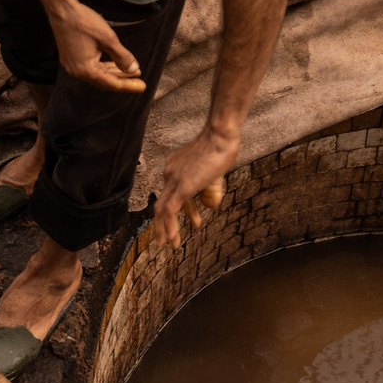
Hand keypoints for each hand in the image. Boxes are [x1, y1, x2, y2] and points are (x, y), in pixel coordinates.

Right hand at [49, 0, 145, 90]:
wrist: (62, 9)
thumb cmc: (84, 22)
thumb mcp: (108, 39)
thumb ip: (122, 57)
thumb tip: (134, 69)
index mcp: (85, 69)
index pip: (111, 83)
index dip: (128, 85)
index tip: (143, 86)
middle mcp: (76, 71)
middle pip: (104, 81)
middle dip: (122, 79)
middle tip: (139, 80)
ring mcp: (71, 65)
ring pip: (97, 74)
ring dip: (113, 72)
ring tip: (130, 70)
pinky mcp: (70, 58)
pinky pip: (90, 67)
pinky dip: (103, 66)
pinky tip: (113, 63)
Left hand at [150, 127, 238, 244]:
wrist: (220, 137)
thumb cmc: (221, 149)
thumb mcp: (214, 173)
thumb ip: (209, 190)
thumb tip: (209, 206)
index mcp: (174, 167)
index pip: (171, 194)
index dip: (179, 210)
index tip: (192, 221)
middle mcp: (169, 173)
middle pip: (161, 203)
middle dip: (163, 224)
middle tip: (164, 240)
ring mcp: (173, 180)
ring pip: (162, 210)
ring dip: (165, 229)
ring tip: (169, 245)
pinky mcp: (181, 186)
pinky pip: (170, 210)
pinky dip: (170, 225)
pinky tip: (173, 238)